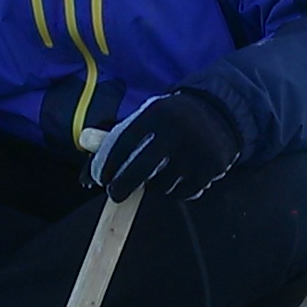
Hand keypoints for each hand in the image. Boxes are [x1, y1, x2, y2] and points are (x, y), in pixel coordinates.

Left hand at [89, 92, 241, 201]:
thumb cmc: (172, 119)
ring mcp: (196, 151)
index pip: (124, 142)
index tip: (101, 178)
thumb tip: (87, 175)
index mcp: (157, 113)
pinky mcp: (211, 167)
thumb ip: (120, 138)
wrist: (220, 112)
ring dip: (153, 187)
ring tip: (155, 177)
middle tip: (115, 194)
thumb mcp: (149, 116)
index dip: (109, 164)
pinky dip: (175, 192)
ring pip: (163, 184)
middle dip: (123, 186)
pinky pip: (184, 193)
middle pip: (142, 169)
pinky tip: (175, 181)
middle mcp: (177, 131)